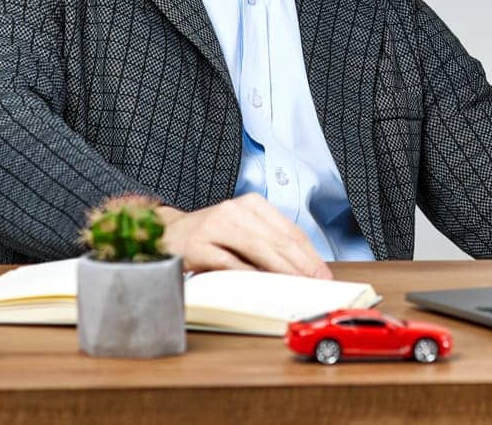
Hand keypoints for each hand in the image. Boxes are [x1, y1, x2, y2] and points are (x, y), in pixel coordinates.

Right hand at [157, 195, 332, 278]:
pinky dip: (248, 276)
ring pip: (258, 249)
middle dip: (301, 265)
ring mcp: (216, 226)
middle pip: (277, 240)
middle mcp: (235, 210)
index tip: (322, 274)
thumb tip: (304, 269)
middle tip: (316, 283)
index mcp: (252, 204)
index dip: (309, 254)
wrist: (169, 234)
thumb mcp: (243, 231)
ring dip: (281, 271)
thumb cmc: (211, 236)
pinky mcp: (198, 245)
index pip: (289, 231)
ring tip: (297, 285)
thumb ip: (269, 244)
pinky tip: (262, 287)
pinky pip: (230, 263)